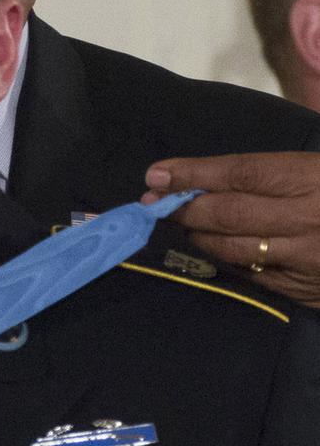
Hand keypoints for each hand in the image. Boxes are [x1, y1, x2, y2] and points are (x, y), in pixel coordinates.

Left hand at [142, 152, 319, 308]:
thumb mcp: (311, 169)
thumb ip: (260, 173)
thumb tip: (192, 176)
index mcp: (309, 180)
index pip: (239, 174)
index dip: (192, 174)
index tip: (156, 176)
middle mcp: (306, 220)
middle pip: (228, 214)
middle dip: (184, 208)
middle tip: (154, 204)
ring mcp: (306, 259)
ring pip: (232, 249)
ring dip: (198, 236)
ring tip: (182, 225)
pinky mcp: (303, 290)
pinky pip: (249, 276)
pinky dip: (225, 261)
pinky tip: (213, 249)